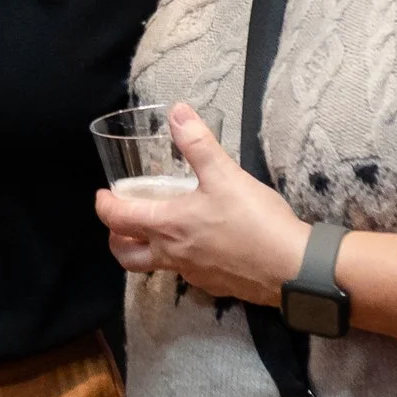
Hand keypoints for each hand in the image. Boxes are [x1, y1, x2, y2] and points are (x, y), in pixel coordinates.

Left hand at [95, 102, 310, 304]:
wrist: (293, 269)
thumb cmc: (256, 222)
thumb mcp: (226, 175)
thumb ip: (198, 144)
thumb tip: (176, 112)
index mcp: (168, 226)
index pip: (118, 219)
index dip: (104, 206)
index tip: (102, 195)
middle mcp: (173, 255)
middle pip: (126, 256)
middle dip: (116, 239)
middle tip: (120, 221)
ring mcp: (193, 274)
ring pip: (155, 266)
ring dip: (146, 250)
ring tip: (156, 229)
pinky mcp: (215, 285)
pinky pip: (186, 273)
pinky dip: (180, 258)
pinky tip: (198, 243)